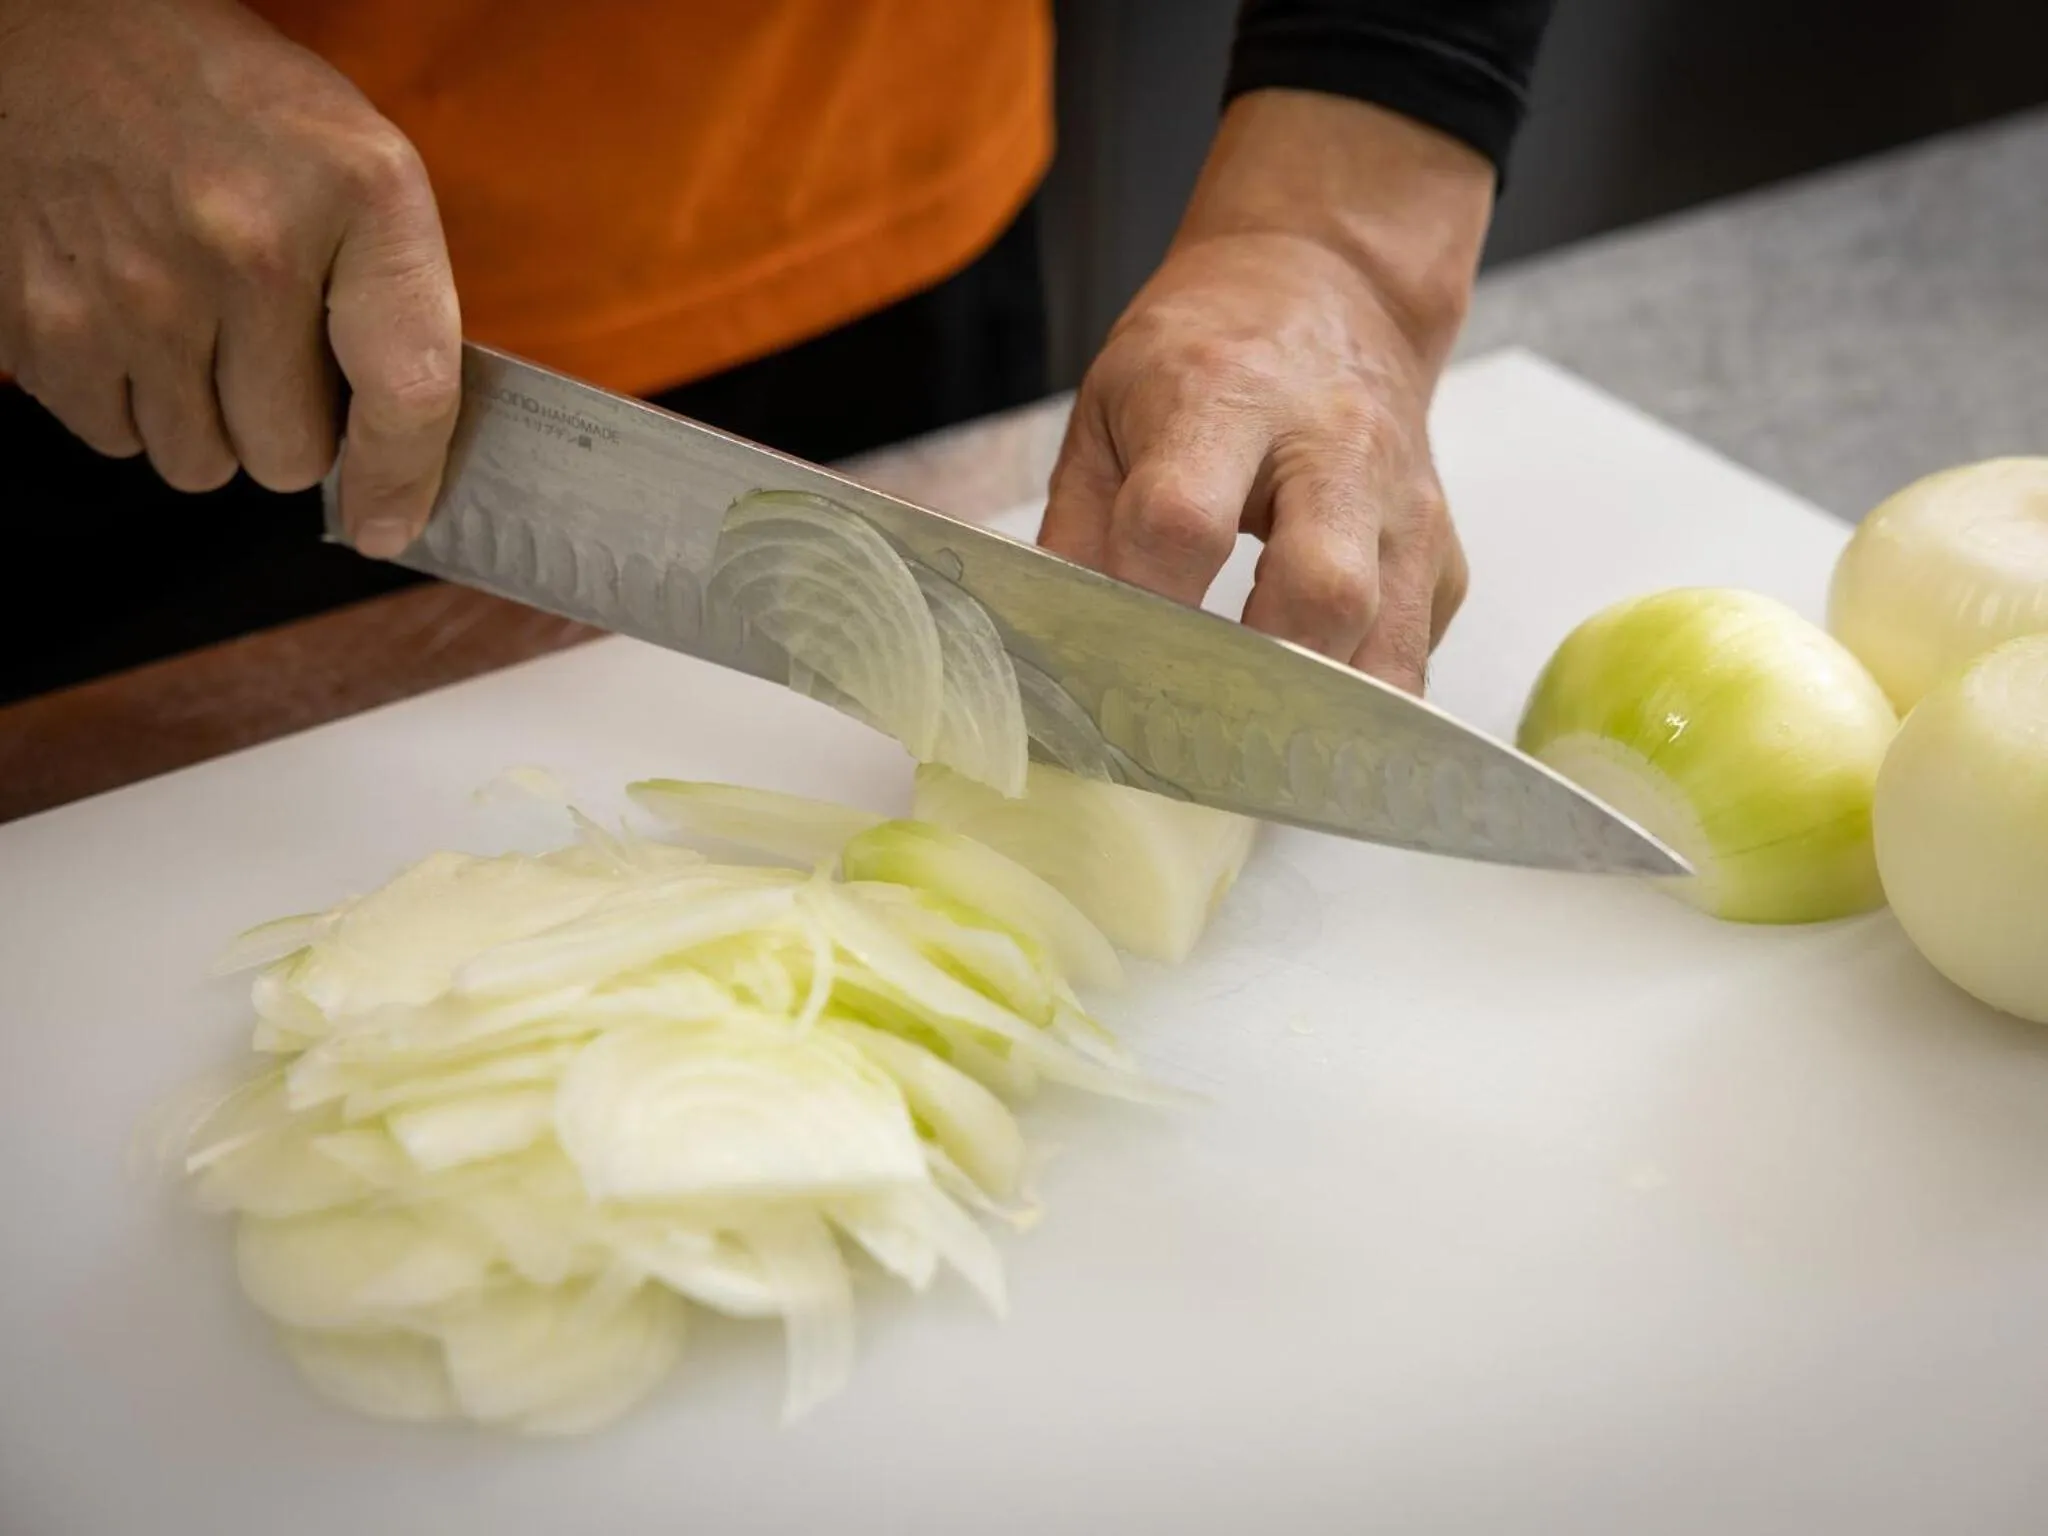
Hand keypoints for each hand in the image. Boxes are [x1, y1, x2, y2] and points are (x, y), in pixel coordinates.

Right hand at [0, 0, 459, 553]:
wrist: (64, 25)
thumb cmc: (230, 106)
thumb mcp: (359, 167)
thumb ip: (399, 304)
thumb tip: (402, 464)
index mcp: (354, 197)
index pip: (407, 391)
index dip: (404, 479)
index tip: (393, 522)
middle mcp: (247, 246)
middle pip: (289, 456)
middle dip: (287, 424)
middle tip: (265, 347)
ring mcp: (136, 287)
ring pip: (200, 463)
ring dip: (205, 419)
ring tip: (195, 324)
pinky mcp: (43, 316)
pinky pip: (112, 436)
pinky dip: (126, 399)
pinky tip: (129, 315)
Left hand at [1040, 91, 1492, 693]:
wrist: (1330, 286)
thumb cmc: (1200, 359)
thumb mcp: (1105, 414)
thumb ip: (1076, 535)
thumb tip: (1046, 655)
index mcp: (1225, 397)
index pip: (1182, 523)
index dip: (1141, 610)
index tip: (1103, 670)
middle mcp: (1335, 447)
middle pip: (1321, 594)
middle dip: (1252, 684)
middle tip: (1188, 735)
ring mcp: (1405, 506)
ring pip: (1386, 646)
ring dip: (1314, 718)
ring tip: (1244, 752)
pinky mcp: (1441, 555)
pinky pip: (1410, 657)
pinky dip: (1354, 702)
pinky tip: (1299, 711)